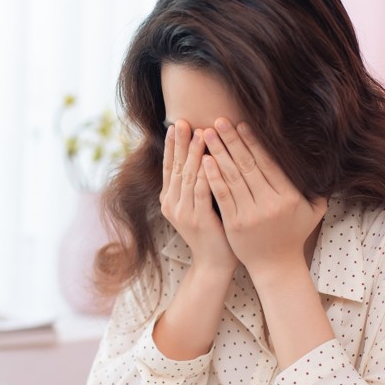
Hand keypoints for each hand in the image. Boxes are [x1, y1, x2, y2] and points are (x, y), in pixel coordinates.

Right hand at [160, 120, 236, 274]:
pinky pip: (200, 192)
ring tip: (200, 133)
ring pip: (187, 176)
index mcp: (169, 200)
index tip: (176, 124)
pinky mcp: (198, 220)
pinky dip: (204, 174)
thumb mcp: (199, 204)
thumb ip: (197, 183)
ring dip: (194, 154)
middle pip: (175, 167)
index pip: (169, 166)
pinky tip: (210, 159)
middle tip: (182, 121)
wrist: (215, 263)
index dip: (172, 145)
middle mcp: (171, 205)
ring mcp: (183, 213)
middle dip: (180, 143)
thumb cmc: (213, 231)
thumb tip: (203, 153)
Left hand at [201, 118, 327, 279]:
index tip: (242, 124)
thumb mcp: (314, 210)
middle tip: (219, 120)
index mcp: (289, 197)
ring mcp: (250, 215)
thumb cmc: (294, 234)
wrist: (276, 266)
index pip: (268, 163)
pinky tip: (205, 161)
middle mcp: (269, 204)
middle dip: (232, 141)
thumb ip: (317, 186)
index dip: (253, 142)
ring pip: (232, 178)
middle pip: (247, 165)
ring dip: (218, 153)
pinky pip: (222, 196)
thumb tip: (324, 159)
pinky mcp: (234, 224)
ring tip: (207, 134)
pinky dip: (213, 177)